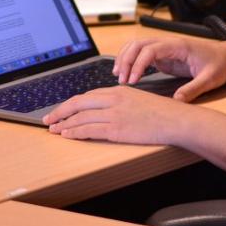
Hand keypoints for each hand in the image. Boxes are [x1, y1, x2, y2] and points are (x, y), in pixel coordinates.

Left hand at [43, 85, 207, 144]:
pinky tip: (67, 135)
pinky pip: (89, 130)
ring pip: (80, 117)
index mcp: (118, 91)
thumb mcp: (139, 100)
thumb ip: (121, 102)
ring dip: (64, 124)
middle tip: (48, 119)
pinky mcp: (117, 129)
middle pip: (78, 103)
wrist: (176, 120)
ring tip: (54, 130)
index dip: (71, 104)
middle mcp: (113, 99)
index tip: (61, 110)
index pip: (87, 96)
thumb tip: (106, 110)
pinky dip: (74, 132)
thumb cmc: (162, 113)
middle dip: (60, 112)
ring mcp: (114, 114)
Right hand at [113, 36, 225, 102]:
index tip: (133, 80)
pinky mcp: (164, 55)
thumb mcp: (210, 79)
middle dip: (126, 59)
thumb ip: (193, 89)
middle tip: (121, 79)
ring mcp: (165, 48)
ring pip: (137, 46)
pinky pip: (142, 53)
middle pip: (138, 44)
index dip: (138, 64)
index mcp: (178, 46)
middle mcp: (168, 44)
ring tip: (119, 75)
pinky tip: (127, 73)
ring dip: (125, 57)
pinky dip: (131, 60)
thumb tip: (176, 101)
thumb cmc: (219, 64)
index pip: (150, 50)